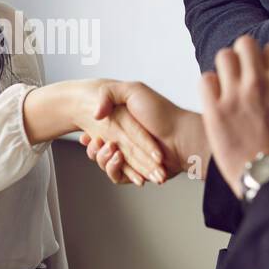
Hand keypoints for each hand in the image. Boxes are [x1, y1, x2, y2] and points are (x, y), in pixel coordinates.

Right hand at [79, 82, 206, 184]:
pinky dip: (116, 170)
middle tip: (96, 142)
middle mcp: (126, 141)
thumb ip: (109, 94)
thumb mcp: (133, 90)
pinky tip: (120, 160)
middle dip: (94, 148)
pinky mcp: (137, 172)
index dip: (89, 136)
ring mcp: (131, 158)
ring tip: (114, 151)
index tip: (86, 135)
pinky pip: (118, 177)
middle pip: (98, 150)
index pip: (97, 132)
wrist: (182, 136)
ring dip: (104, 159)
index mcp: (122, 124)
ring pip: (106, 164)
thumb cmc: (161, 112)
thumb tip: (95, 114)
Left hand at [200, 36, 268, 198]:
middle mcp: (258, 83)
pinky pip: (205, 80)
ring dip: (225, 68)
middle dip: (243, 56)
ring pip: (223, 56)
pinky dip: (209, 86)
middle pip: (244, 44)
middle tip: (242, 71)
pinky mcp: (214, 110)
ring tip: (227, 84)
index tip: (262, 68)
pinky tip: (215, 99)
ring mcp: (234, 95)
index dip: (266, 58)